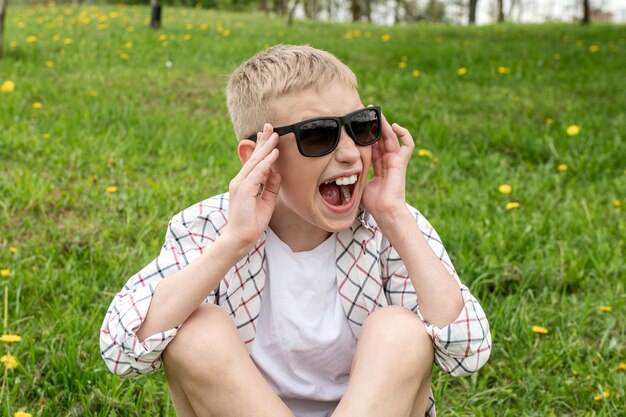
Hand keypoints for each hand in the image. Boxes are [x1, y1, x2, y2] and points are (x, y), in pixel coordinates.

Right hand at [225, 124, 281, 250]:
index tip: (269, 135)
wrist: (240, 238)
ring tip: (276, 135)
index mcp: (244, 183)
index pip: (254, 162)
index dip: (262, 148)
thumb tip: (277, 172)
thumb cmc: (252, 222)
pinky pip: (257, 172)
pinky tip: (274, 153)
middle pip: (254, 157)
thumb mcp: (266, 201)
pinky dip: (266, 162)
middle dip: (263, 141)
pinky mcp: (243, 190)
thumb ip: (270, 186)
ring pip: (256, 161)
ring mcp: (240, 184)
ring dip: (266, 147)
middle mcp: (240, 181)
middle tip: (270, 126)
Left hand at [361, 114, 413, 222]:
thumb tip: (339, 173)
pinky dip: (404, 134)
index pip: (373, 146)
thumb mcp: (359, 184)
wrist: (384, 211)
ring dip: (385, 125)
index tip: (358, 125)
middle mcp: (388, 162)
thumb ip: (354, 175)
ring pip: (391, 138)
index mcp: (379, 167)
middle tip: (367, 112)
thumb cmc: (373, 203)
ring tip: (377, 113)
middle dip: (375, 125)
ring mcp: (396, 161)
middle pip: (382, 139)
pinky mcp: (401, 162)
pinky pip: (408, 145)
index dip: (367, 135)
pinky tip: (395, 126)